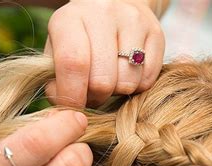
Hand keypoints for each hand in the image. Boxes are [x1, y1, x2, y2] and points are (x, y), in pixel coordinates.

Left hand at [44, 0, 165, 106]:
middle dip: (96, 98)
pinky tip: (126, 74)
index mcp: (70, 18)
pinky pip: (147, 80)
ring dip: (117, 93)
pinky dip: (136, 87)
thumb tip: (66, 110)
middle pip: (102, 80)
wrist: (113, 6)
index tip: (74, 108)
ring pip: (127, 82)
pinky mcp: (156, 33)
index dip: (73, 95)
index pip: (73, 63)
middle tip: (92, 93)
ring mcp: (133, 21)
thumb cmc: (79, 38)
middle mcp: (103, 13)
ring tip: (110, 81)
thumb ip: (55, 80)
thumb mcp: (57, 51)